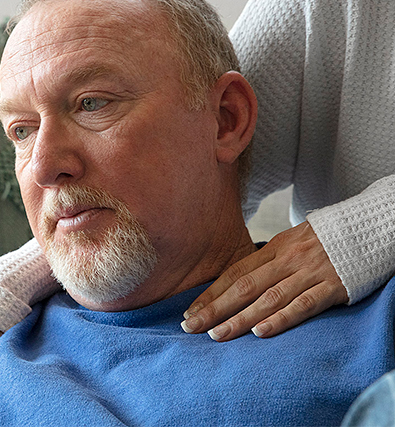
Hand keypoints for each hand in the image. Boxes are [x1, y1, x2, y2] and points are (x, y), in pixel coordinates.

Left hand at [180, 221, 347, 340]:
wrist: (370, 225)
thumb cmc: (327, 239)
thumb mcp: (292, 242)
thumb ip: (269, 262)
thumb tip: (239, 284)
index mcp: (275, 248)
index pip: (235, 273)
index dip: (211, 294)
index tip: (190, 311)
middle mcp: (287, 260)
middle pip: (243, 287)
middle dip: (214, 309)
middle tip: (190, 327)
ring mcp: (309, 273)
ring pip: (268, 299)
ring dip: (240, 319)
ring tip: (217, 335)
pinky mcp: (332, 287)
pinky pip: (303, 305)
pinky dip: (281, 319)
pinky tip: (261, 332)